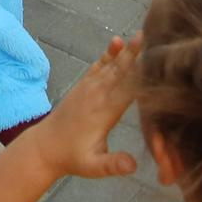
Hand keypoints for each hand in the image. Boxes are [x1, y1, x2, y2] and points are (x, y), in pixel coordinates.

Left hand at [24, 34, 142, 181]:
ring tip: (137, 34)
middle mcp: (96, 95)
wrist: (44, 147)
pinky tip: (116, 42)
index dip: (141, 78)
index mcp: (103, 112)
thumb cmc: (73, 158)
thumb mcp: (93, 167)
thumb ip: (113, 165)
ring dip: (124, 51)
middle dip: (133, 55)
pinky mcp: (83, 86)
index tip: (157, 66)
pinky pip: (98, 66)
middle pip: (119, 72)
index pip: (127, 91)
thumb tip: (133, 166)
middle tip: (148, 37)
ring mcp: (88, 88)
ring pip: (110, 66)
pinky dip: (108, 54)